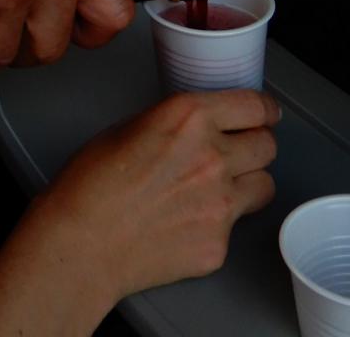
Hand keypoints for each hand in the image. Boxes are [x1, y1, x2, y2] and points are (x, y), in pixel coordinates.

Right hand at [30, 89, 279, 300]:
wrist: (82, 243)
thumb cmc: (92, 183)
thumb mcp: (132, 126)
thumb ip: (176, 123)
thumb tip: (196, 129)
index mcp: (190, 117)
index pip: (255, 106)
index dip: (264, 110)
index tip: (265, 115)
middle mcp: (213, 156)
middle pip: (267, 145)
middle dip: (256, 145)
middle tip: (240, 150)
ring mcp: (220, 203)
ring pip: (264, 185)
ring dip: (248, 182)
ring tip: (220, 188)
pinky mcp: (218, 244)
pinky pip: (236, 226)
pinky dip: (220, 222)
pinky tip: (189, 222)